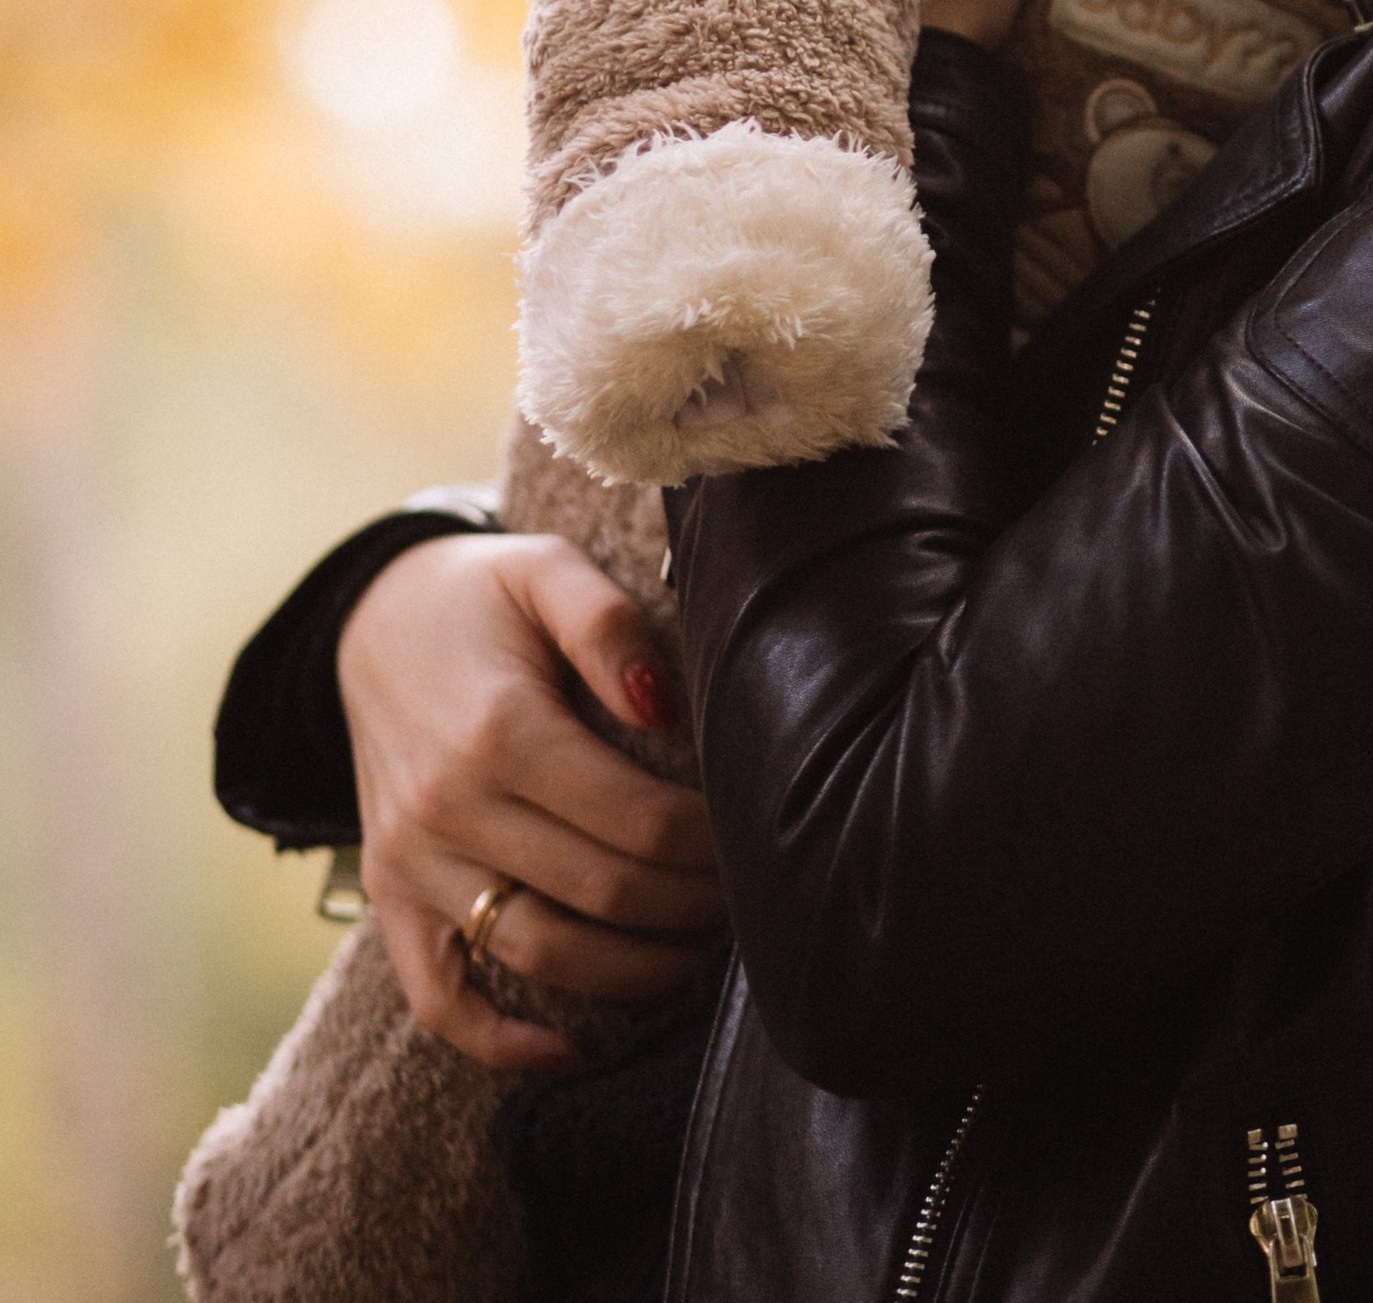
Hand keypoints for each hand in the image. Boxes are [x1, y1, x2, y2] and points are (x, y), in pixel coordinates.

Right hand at [339, 531, 727, 1073]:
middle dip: (692, 907)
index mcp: (501, 731)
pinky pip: (441, 1000)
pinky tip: (574, 1050)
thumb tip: (662, 707)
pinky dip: (505, 1044)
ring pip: (538, 957)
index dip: (711, 844)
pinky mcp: (389, 898)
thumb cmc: (484, 595)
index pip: (637, 822)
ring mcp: (412, 865)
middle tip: (749, 899)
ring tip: (696, 954)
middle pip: (602, 894)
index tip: (755, 836)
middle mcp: (449, 809)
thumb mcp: (547, 570)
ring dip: (631, 974)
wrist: (370, 620)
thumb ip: (609, 626)